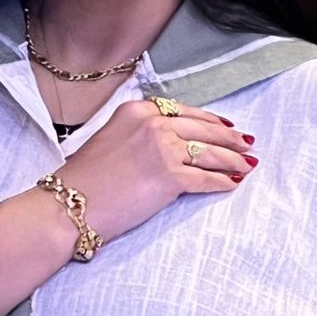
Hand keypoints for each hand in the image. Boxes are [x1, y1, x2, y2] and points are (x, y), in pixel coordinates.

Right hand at [57, 98, 257, 244]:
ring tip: (246, 165)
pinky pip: (206, 179)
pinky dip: (222, 182)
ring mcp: (164, 150)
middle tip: (246, 144)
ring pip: (211, 153)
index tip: (224, 125)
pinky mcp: (171, 177)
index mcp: (137, 111)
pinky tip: (232, 184)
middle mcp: (154, 124)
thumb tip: (169, 142)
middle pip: (204, 129)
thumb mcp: (109, 138)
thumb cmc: (84, 180)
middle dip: (229, 138)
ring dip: (233, 160)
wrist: (70, 205)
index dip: (209, 120)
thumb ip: (139, 133)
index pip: (184, 111)